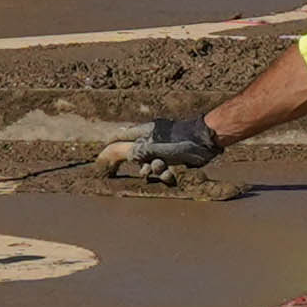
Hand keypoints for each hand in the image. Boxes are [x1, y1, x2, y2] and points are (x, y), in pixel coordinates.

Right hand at [91, 115, 218, 184]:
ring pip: (151, 167)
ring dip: (156, 171)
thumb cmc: (175, 141)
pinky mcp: (175, 159)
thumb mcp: (144, 147)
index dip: (108, 153)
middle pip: (135, 157)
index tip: (103, 167)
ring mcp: (164, 149)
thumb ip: (122, 151)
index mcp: (141, 132)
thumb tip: (101, 156)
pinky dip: (167, 174)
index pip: (118, 139)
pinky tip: (172, 173)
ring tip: (164, 168)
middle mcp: (150, 140)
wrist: (205, 143)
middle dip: (141, 166)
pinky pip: (165, 171)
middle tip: (147, 168)